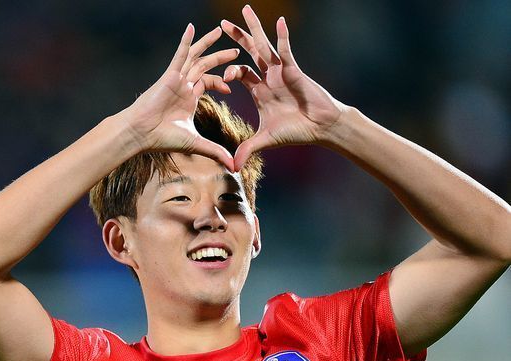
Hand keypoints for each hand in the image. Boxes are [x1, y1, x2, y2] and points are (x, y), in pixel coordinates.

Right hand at [117, 24, 238, 170]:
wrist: (142, 133)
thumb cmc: (163, 138)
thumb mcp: (197, 144)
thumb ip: (216, 151)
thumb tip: (234, 167)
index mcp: (189, 98)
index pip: (208, 82)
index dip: (222, 82)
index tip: (232, 87)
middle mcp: (184, 85)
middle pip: (205, 66)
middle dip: (221, 58)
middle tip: (237, 50)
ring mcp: (177, 78)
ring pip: (195, 56)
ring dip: (209, 45)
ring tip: (221, 32)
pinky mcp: (170, 75)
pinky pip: (180, 54)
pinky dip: (186, 41)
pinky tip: (193, 27)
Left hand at [221, 6, 346, 169]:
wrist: (320, 128)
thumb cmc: (296, 131)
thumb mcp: (266, 140)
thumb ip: (248, 149)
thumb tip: (233, 167)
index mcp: (259, 90)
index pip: (238, 73)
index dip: (226, 71)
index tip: (219, 77)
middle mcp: (268, 77)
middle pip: (248, 53)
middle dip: (235, 38)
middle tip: (220, 25)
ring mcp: (281, 71)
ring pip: (264, 46)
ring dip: (254, 28)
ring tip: (244, 10)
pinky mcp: (294, 70)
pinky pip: (287, 50)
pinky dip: (283, 36)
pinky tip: (279, 21)